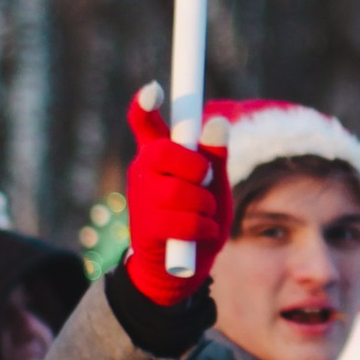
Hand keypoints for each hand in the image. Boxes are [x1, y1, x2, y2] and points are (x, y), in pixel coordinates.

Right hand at [122, 86, 230, 304]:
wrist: (179, 270)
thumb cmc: (199, 216)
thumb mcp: (215, 184)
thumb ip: (216, 156)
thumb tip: (218, 122)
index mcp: (160, 155)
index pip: (146, 124)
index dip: (146, 105)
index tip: (152, 88)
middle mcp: (143, 171)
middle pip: (167, 153)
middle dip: (196, 167)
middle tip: (203, 181)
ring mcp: (140, 199)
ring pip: (181, 192)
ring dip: (205, 206)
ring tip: (203, 215)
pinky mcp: (144, 228)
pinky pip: (184, 222)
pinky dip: (203, 230)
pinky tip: (198, 236)